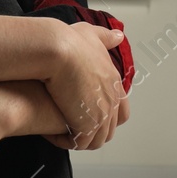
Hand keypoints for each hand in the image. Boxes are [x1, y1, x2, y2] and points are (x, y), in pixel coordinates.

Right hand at [40, 21, 126, 150]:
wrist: (58, 51)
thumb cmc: (70, 41)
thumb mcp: (92, 34)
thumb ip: (105, 37)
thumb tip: (118, 36)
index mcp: (113, 82)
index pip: (121, 111)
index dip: (107, 118)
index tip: (91, 117)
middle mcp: (111, 100)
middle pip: (109, 129)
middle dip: (93, 132)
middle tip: (74, 129)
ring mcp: (101, 114)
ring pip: (96, 140)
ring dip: (81, 139)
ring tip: (64, 135)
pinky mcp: (86, 124)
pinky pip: (80, 143)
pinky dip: (68, 142)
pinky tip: (54, 135)